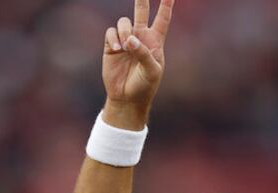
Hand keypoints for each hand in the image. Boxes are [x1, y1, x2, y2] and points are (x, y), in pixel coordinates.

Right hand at [102, 0, 173, 127]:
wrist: (127, 98)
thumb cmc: (144, 86)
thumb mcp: (151, 71)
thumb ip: (143, 53)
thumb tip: (130, 39)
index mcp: (155, 42)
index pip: (163, 19)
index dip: (166, 5)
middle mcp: (140, 37)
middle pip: (142, 12)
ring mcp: (125, 40)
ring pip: (124, 22)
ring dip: (124, 31)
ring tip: (125, 46)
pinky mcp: (111, 46)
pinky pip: (111, 32)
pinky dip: (114, 37)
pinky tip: (117, 48)